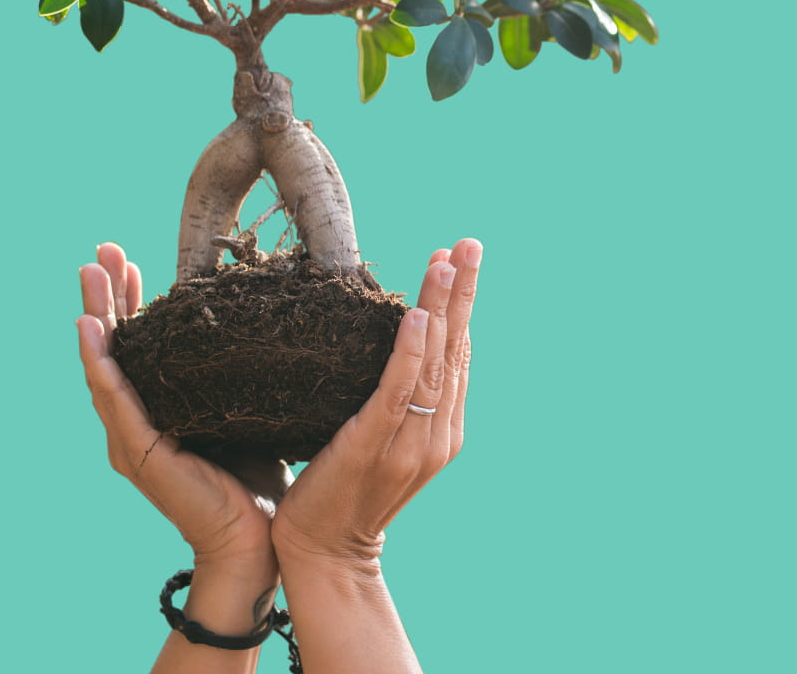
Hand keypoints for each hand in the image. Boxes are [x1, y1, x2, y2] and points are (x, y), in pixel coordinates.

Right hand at [76, 243, 290, 578]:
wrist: (254, 542)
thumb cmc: (253, 480)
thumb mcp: (243, 412)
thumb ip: (236, 377)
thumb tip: (262, 325)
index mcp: (156, 410)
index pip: (138, 345)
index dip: (130, 302)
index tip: (132, 261)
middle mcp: (133, 422)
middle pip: (112, 347)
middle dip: (105, 296)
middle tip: (102, 251)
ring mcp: (129, 438)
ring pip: (105, 364)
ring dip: (96, 316)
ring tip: (90, 274)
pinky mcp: (138, 454)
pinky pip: (114, 400)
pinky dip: (101, 363)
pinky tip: (91, 331)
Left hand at [271, 238, 479, 566]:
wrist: (327, 554)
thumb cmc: (344, 493)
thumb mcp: (382, 441)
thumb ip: (396, 402)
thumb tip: (395, 347)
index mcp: (444, 431)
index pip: (460, 356)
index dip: (461, 305)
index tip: (459, 256)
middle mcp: (437, 435)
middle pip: (456, 350)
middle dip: (462, 292)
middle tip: (469, 244)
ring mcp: (410, 443)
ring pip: (433, 363)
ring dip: (440, 307)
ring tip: (444, 261)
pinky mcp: (373, 446)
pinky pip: (396, 392)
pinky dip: (410, 353)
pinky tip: (416, 318)